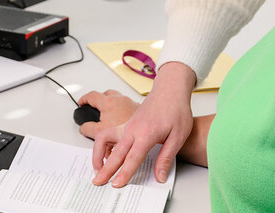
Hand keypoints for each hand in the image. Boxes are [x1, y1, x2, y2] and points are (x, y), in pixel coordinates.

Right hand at [77, 89, 138, 135]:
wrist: (147, 131)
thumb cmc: (126, 130)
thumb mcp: (100, 132)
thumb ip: (88, 128)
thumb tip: (83, 127)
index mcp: (108, 102)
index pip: (91, 95)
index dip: (84, 99)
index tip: (81, 103)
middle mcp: (120, 99)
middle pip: (105, 95)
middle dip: (99, 101)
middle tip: (95, 109)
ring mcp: (130, 103)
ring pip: (117, 100)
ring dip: (111, 106)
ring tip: (110, 118)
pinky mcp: (138, 109)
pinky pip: (126, 106)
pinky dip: (121, 111)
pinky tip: (122, 123)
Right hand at [87, 63, 197, 186]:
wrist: (170, 90)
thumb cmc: (176, 110)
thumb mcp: (178, 137)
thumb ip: (166, 158)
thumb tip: (160, 177)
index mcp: (146, 134)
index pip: (132, 158)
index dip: (124, 173)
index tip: (116, 184)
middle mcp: (133, 129)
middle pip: (115, 153)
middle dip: (105, 169)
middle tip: (97, 182)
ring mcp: (128, 125)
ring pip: (106, 140)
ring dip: (99, 155)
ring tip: (98, 169)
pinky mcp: (127, 124)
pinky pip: (110, 136)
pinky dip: (104, 147)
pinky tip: (108, 155)